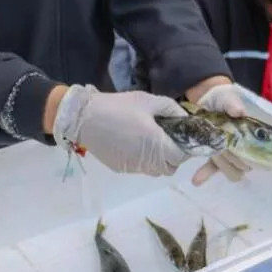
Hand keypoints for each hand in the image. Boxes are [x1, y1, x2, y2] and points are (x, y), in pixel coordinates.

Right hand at [53, 85, 188, 176]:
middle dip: (173, 156)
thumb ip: (171, 110)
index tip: (180, 136)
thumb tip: (186, 118)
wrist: (84, 118)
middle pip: (170, 168)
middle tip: (167, 139)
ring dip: (158, 160)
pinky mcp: (121, 169)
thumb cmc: (118, 106)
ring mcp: (133, 167)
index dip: (184, 147)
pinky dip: (143, 160)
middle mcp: (146, 161)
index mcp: (156, 143)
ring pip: (155, 171)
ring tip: (150, 141)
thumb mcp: (148, 100)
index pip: (181, 156)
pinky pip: (140, 168)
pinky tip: (134, 144)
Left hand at [189, 83, 252, 185]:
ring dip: (220, 167)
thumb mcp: (229, 98)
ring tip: (211, 156)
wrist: (207, 99)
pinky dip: (204, 175)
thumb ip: (233, 105)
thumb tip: (239, 112)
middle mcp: (242, 147)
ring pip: (230, 171)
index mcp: (251, 134)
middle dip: (231, 162)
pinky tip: (195, 181)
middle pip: (242, 166)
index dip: (246, 156)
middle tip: (220, 150)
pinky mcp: (214, 155)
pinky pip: (212, 169)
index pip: (255, 153)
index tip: (234, 149)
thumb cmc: (224, 99)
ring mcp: (228, 153)